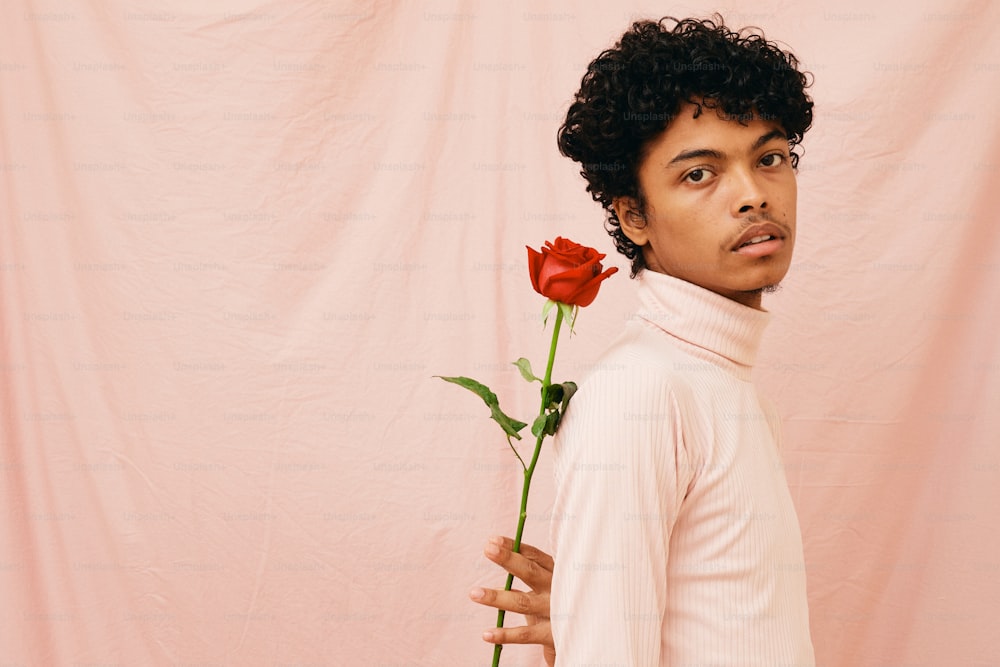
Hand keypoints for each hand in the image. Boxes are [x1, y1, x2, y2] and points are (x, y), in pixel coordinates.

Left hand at [470, 535, 555, 666]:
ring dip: (497, 597)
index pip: (534, 555)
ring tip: (474, 593)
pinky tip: (486, 634)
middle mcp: (557, 589)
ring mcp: (555, 611)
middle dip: (508, 560)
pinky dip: (505, 634)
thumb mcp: (548, 583)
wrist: (586, 633)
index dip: (513, 547)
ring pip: (523, 602)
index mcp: (556, 573)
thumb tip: (495, 549)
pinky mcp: (553, 634)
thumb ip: (527, 570)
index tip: (492, 540)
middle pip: (531, 572)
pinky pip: (525, 635)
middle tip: (487, 550)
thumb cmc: (557, 602)